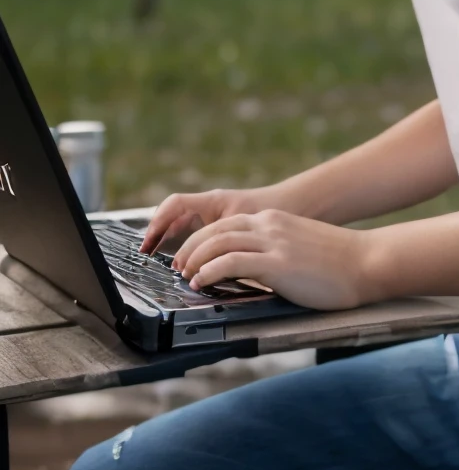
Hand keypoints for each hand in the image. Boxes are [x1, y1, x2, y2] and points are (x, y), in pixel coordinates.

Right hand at [140, 187, 274, 255]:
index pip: (174, 205)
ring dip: (174, 244)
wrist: (299, 204)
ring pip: (186, 228)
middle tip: (149, 257)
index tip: (148, 245)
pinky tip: (194, 266)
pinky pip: (200, 234)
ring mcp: (217, 215)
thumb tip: (206, 267)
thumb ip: (226, 246)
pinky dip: (192, 248)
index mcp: (213, 202)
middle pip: (174, 217)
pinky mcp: (226, 226)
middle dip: (159, 236)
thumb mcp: (247, 229)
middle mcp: (211, 206)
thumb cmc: (276, 210)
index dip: (157, 223)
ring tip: (170, 266)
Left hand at [172, 210, 373, 311]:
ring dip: (194, 261)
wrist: (368, 262)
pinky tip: (201, 282)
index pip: (225, 224)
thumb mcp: (300, 247)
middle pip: (215, 231)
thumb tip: (253, 272)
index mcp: (274, 220)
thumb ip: (275, 252)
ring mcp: (272, 243)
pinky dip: (208, 272)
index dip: (202, 240)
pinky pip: (229, 263)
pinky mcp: (276, 264)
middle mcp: (269, 225)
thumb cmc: (340, 263)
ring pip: (217, 244)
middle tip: (179, 266)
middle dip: (190, 249)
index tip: (190, 257)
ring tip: (186, 277)